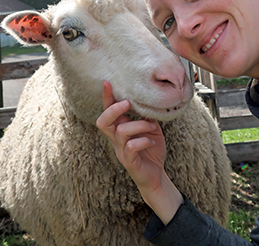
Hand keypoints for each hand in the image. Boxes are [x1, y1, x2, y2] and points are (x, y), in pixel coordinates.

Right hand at [96, 81, 182, 223]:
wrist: (156, 175)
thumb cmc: (150, 150)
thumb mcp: (150, 129)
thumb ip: (145, 116)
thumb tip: (148, 100)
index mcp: (120, 129)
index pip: (108, 112)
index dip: (107, 98)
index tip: (108, 83)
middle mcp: (116, 140)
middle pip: (103, 122)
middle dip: (113, 110)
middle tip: (127, 103)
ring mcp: (121, 151)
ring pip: (121, 131)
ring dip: (139, 125)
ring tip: (152, 126)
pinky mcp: (129, 162)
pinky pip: (131, 147)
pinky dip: (143, 141)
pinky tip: (152, 141)